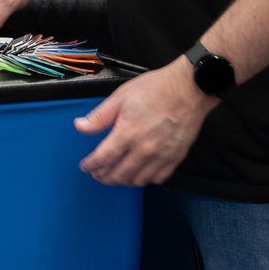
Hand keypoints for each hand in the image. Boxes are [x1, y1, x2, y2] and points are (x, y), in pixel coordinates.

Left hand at [74, 62, 217, 186]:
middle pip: (119, 174)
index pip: (104, 158)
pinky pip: (158, 178)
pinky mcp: (175, 158)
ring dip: (123, 181)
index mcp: (127, 133)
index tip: (86, 166)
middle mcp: (144, 149)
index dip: (91, 165)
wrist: (188, 89)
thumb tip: (80, 127)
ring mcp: (161, 156)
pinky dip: (145, 179)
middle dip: (104, 177)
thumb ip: (100, 117)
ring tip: (116, 175)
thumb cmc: (155, 89)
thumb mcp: (120, 97)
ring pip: (138, 180)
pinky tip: (140, 174)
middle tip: (97, 174)